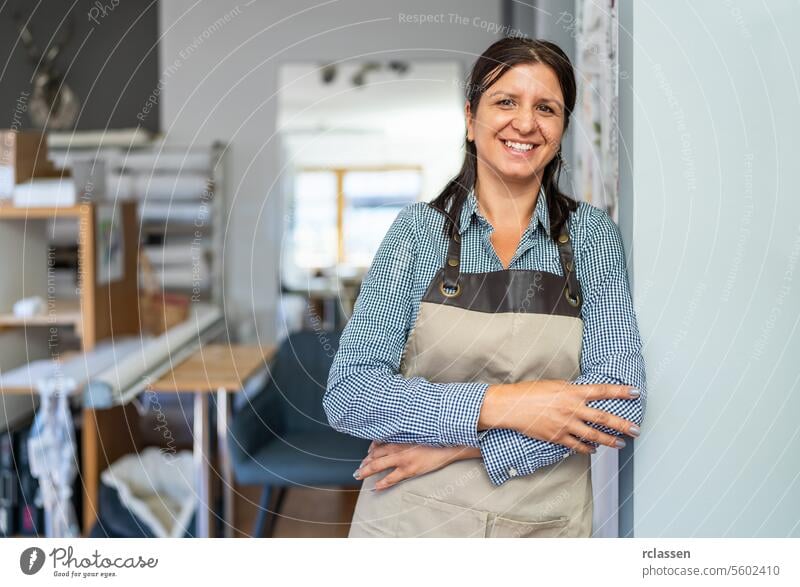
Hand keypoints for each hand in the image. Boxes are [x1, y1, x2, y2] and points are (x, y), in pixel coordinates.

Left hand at [354, 441, 480, 490]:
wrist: (449, 446)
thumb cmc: (435, 439)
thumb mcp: (418, 434)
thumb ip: (405, 436)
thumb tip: (395, 439)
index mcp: (400, 438)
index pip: (379, 443)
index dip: (371, 449)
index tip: (367, 453)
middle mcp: (398, 447)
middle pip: (375, 454)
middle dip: (365, 462)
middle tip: (359, 468)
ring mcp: (403, 459)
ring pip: (378, 465)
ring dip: (367, 471)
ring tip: (360, 475)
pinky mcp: (409, 470)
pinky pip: (391, 478)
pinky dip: (382, 483)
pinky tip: (376, 487)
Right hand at [478, 379, 641, 454]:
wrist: (511, 406)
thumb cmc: (529, 392)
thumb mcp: (554, 385)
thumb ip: (571, 391)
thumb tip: (584, 394)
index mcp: (572, 392)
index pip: (602, 391)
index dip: (621, 391)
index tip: (636, 392)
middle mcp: (571, 408)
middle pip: (604, 418)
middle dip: (622, 424)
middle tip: (636, 429)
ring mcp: (565, 424)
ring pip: (594, 436)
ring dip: (609, 441)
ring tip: (620, 444)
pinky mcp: (557, 437)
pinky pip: (577, 446)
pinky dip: (587, 449)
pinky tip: (593, 450)